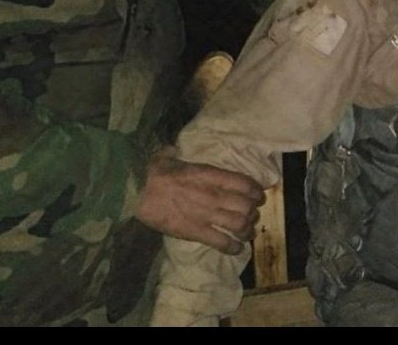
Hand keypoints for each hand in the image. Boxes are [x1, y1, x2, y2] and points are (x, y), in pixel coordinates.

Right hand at [134, 146, 264, 254]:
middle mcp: (215, 194)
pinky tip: (236, 249)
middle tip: (252, 215)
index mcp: (212, 175)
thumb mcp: (171, 156)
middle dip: (253, 212)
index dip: (256, 191)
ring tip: (248, 233)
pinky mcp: (195, 232)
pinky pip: (221, 242)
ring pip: (239, 224)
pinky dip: (232, 247)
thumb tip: (173, 149)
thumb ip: (178, 153)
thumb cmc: (153, 172)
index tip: (259, 196)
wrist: (138, 191)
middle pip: (246, 206)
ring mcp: (206, 214)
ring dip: (247, 230)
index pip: (245, 183)